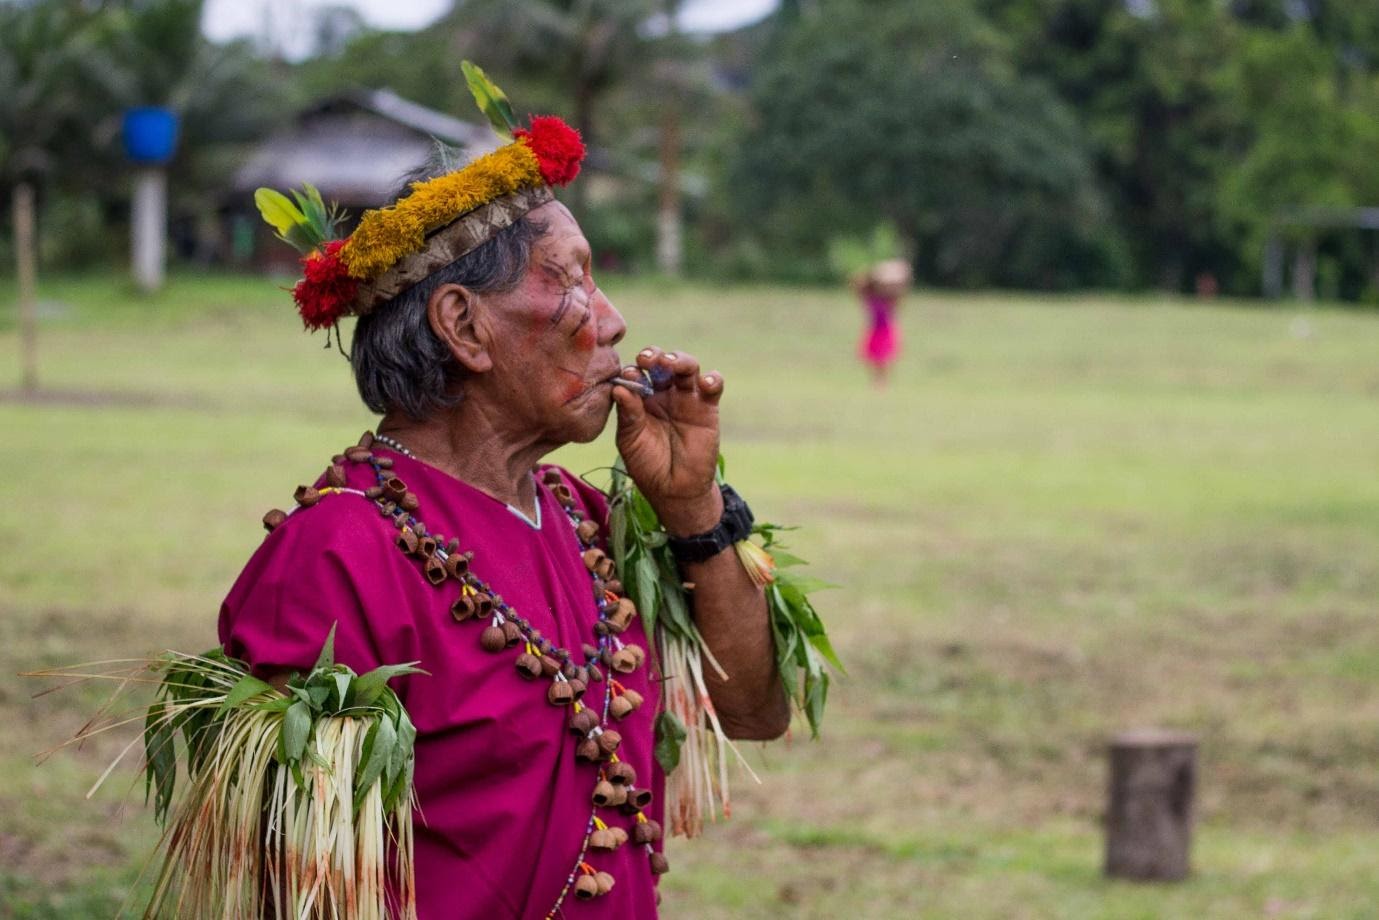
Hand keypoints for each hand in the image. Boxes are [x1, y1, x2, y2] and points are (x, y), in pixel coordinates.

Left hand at [611, 346, 724, 535]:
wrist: (675, 489)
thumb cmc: (648, 465)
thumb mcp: (631, 440)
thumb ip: (628, 414)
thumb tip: (619, 388)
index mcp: (639, 398)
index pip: (636, 374)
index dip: (632, 370)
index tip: (629, 374)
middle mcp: (662, 393)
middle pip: (660, 363)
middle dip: (654, 355)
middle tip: (647, 359)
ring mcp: (685, 398)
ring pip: (686, 366)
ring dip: (679, 359)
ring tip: (671, 363)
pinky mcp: (707, 407)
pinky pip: (713, 385)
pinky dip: (712, 378)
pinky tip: (705, 383)